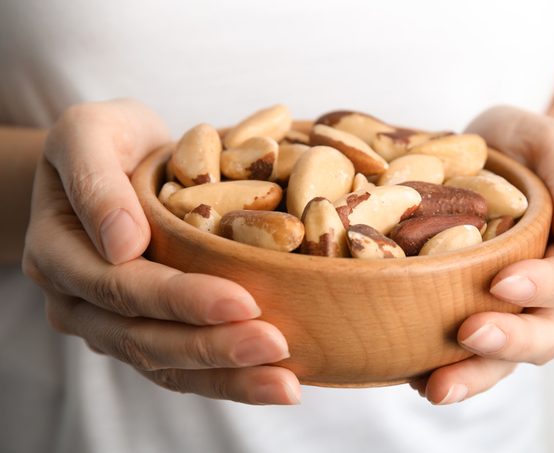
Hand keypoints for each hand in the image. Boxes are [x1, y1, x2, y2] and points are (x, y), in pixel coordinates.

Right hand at [22, 99, 300, 404]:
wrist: (116, 160)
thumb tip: (123, 244)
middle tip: (275, 346)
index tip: (242, 300)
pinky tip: (273, 382)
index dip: (179, 298)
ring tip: (284, 386)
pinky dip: (227, 378)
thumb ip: (96, 181)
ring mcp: (111, 324)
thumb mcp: (90, 132)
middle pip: (144, 337)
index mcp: (58, 253)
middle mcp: (78, 301)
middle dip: (212, 346)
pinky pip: (182, 367)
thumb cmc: (108, 138)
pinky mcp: (145, 332)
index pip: (120, 287)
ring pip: (165, 365)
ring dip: (227, 377)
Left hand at [410, 106, 553, 403]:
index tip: (504, 281)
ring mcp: (496, 307)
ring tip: (435, 387)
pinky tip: (408, 375)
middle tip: (469, 334)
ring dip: (471, 375)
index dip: (542, 286)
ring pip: (498, 358)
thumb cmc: (520, 146)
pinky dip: (434, 368)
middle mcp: (535, 292)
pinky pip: (453, 351)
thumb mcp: (548, 141)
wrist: (481, 155)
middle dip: (508, 343)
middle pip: (540, 335)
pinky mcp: (455, 311)